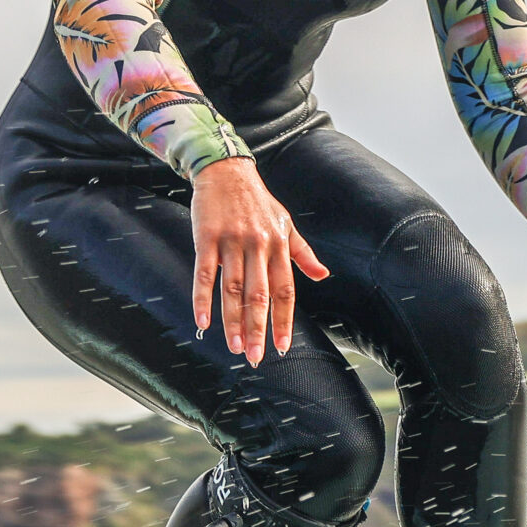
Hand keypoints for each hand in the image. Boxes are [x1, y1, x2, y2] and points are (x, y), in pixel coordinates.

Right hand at [190, 157, 328, 365]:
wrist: (226, 170)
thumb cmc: (258, 202)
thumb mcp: (287, 224)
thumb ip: (302, 254)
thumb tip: (323, 277)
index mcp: (279, 247)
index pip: (285, 292)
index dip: (284, 320)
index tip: (282, 347)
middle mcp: (258, 247)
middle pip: (259, 296)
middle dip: (258, 329)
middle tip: (255, 357)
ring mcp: (232, 242)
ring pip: (232, 289)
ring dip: (233, 321)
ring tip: (234, 347)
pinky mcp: (206, 237)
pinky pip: (205, 273)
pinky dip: (203, 298)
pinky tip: (203, 321)